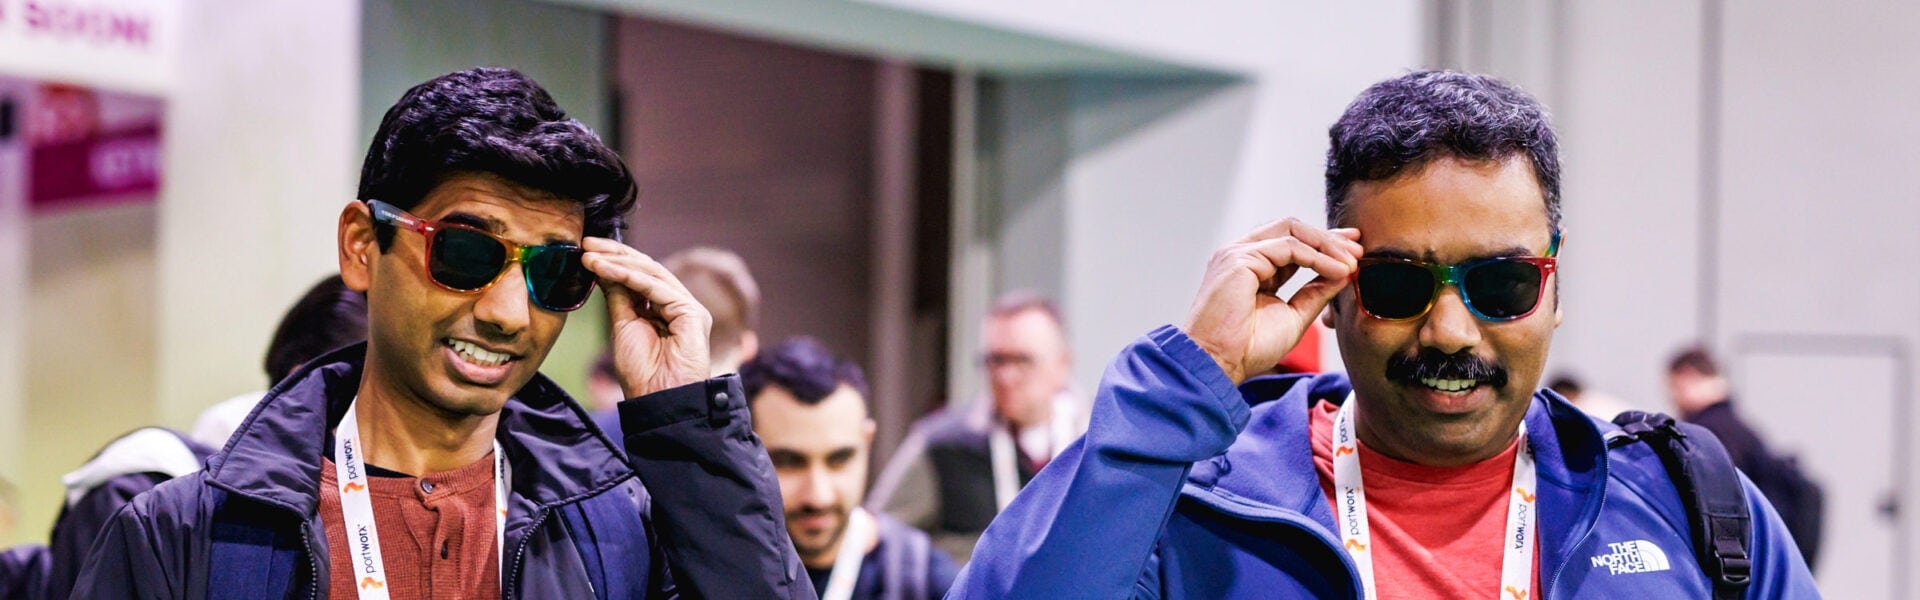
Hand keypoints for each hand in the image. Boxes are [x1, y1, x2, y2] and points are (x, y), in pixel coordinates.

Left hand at [581, 237, 712, 398]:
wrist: (658, 400)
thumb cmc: (642, 372)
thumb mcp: (622, 325)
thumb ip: (618, 296)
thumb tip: (603, 268)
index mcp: (663, 309)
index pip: (639, 276)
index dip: (614, 261)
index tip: (586, 251)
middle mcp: (678, 305)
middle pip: (647, 269)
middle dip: (615, 253)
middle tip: (587, 244)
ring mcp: (688, 308)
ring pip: (652, 273)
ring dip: (618, 262)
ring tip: (590, 257)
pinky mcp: (692, 313)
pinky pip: (657, 288)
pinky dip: (629, 276)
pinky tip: (606, 269)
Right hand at [1180, 218, 1361, 382]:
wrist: (1218, 363)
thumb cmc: (1246, 348)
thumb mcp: (1293, 316)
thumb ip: (1315, 293)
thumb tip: (1343, 274)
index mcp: (1251, 267)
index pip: (1292, 243)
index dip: (1324, 243)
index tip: (1353, 252)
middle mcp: (1242, 254)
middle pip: (1293, 229)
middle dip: (1329, 238)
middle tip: (1358, 250)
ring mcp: (1238, 253)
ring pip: (1292, 231)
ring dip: (1327, 245)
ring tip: (1352, 263)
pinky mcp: (1239, 258)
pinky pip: (1288, 247)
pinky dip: (1317, 257)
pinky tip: (1337, 270)